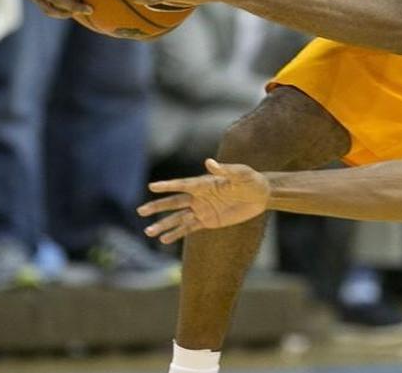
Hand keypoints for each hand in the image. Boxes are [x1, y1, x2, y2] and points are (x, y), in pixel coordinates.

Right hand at [138, 159, 269, 243]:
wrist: (261, 195)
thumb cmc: (251, 180)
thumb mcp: (241, 174)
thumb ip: (225, 170)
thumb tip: (210, 162)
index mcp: (205, 183)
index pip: (183, 185)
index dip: (168, 185)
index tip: (152, 186)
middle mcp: (199, 196)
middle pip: (174, 202)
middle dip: (157, 206)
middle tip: (140, 211)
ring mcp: (202, 209)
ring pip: (178, 218)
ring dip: (163, 224)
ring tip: (148, 232)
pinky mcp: (208, 221)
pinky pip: (189, 228)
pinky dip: (176, 233)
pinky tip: (164, 240)